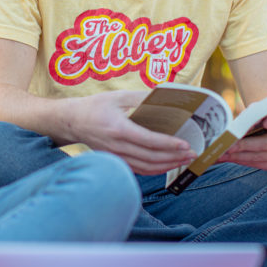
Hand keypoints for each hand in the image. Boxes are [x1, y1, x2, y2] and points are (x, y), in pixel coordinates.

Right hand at [65, 91, 194, 175]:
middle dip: (174, 157)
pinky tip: (168, 165)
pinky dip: (156, 170)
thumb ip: (141, 97)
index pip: (148, 140)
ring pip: (146, 167)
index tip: (185, 144)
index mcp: (118, 129)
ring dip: (168, 166)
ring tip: (185, 161)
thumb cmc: (96, 106)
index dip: (168, 144)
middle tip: (193, 154)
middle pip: (150, 158)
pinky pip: (139, 170)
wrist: (73, 121)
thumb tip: (166, 97)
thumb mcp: (118, 96)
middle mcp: (117, 146)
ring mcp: (116, 157)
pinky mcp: (116, 161)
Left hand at [217, 108, 266, 169]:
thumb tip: (237, 126)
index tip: (265, 122)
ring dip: (239, 156)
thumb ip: (252, 115)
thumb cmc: (263, 118)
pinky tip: (230, 157)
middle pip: (266, 143)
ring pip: (260, 156)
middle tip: (228, 145)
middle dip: (244, 145)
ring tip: (223, 154)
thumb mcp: (259, 112)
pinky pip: (258, 164)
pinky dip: (242, 161)